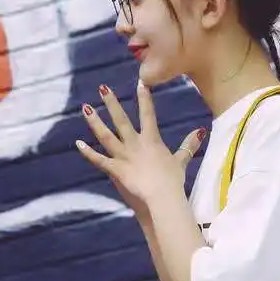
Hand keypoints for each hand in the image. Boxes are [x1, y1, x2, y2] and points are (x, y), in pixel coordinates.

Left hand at [76, 81, 206, 208]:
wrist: (163, 196)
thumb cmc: (173, 180)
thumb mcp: (181, 161)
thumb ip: (188, 145)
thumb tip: (200, 131)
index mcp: (152, 140)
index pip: (148, 114)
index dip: (144, 98)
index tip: (140, 83)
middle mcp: (135, 144)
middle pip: (121, 120)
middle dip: (111, 103)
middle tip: (102, 88)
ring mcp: (124, 156)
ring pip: (106, 135)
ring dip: (95, 122)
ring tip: (86, 108)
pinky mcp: (116, 170)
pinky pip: (99, 159)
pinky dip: (88, 152)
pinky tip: (78, 143)